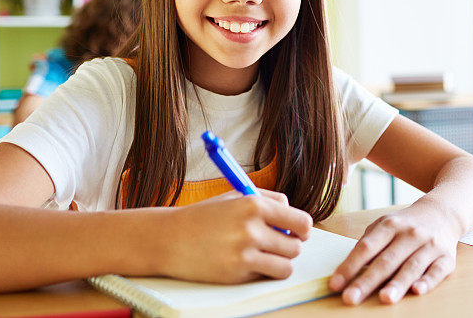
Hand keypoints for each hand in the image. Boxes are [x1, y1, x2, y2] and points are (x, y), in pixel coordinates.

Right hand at [160, 191, 312, 283]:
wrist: (169, 238)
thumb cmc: (205, 216)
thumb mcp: (235, 196)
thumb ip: (268, 199)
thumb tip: (293, 213)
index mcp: (254, 204)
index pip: (301, 221)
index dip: (303, 228)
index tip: (298, 232)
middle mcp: (252, 228)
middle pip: (296, 245)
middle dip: (291, 245)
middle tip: (279, 244)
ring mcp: (244, 253)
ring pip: (287, 265)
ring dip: (281, 261)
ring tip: (266, 254)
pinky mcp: (237, 273)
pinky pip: (267, 276)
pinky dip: (265, 272)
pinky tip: (251, 263)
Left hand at [329, 201, 459, 304]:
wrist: (443, 212)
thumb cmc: (406, 224)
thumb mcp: (384, 225)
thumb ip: (368, 244)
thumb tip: (348, 270)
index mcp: (390, 225)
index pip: (366, 247)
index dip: (350, 266)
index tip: (336, 284)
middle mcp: (410, 234)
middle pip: (386, 260)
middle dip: (367, 281)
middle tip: (351, 298)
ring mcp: (429, 245)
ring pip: (412, 266)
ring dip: (398, 283)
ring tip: (384, 298)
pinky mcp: (447, 257)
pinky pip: (437, 271)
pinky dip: (428, 281)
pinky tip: (417, 290)